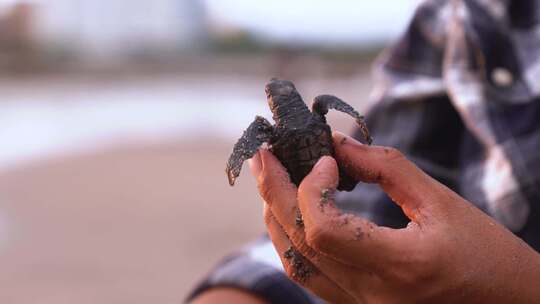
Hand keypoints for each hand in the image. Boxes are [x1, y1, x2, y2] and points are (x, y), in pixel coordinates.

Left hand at [249, 132, 539, 303]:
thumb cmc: (485, 254)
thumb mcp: (442, 202)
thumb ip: (386, 168)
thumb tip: (338, 143)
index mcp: (399, 266)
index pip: (323, 228)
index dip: (312, 186)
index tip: (324, 157)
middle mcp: (371, 295)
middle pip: (298, 240)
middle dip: (273, 190)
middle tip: (262, 153)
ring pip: (295, 262)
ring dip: (275, 215)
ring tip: (270, 177)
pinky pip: (308, 275)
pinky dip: (291, 239)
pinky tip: (287, 212)